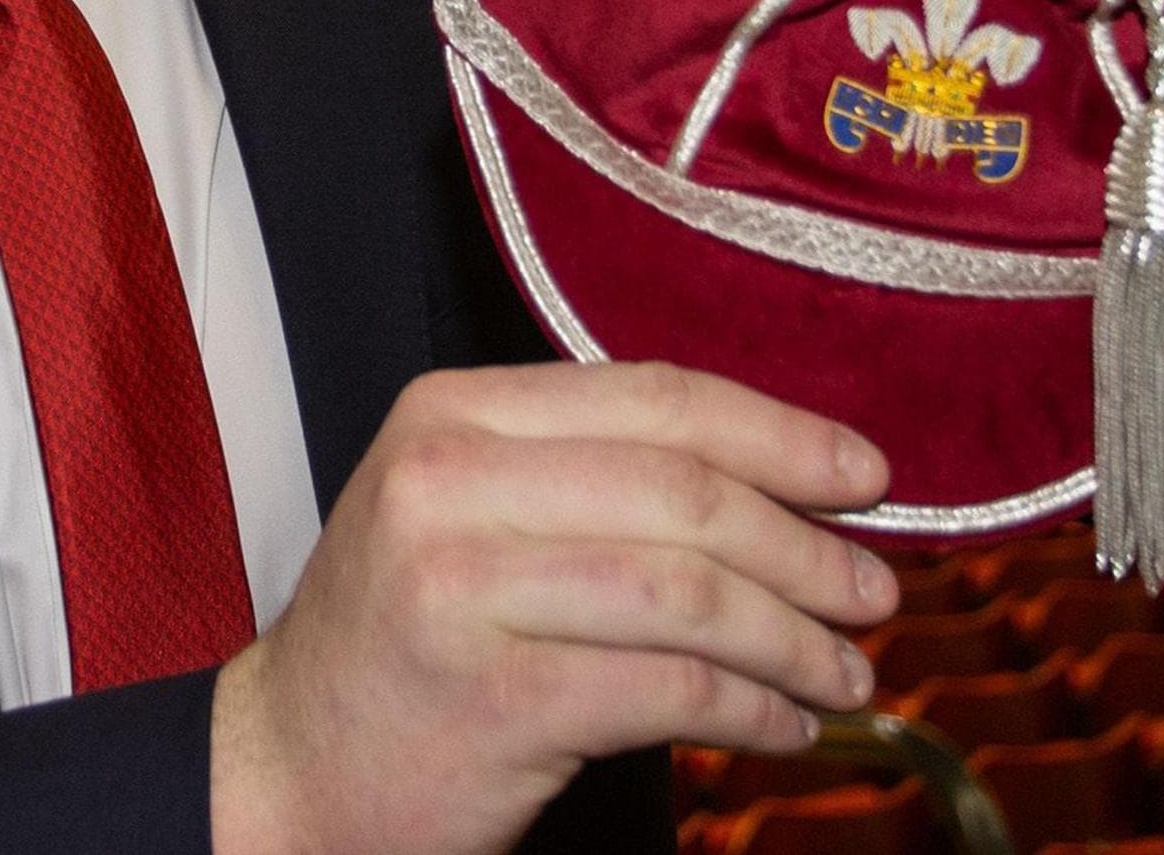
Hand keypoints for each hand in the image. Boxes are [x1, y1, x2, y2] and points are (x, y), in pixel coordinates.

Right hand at [209, 361, 897, 854]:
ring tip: (847, 671)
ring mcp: (459, 591)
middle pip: (683, 494)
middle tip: (875, 589)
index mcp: (451, 415)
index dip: (780, 434)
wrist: (289, 765)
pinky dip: (750, 710)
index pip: (653, 399)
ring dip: (793, 638)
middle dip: (806, 545)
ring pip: (688, 595)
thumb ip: (591, 475)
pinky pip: (667, 691)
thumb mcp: (465, 512)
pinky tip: (784, 725)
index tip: (866, 477)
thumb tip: (786, 479)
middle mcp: (444, 484)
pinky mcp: (491, 700)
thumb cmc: (404, 639)